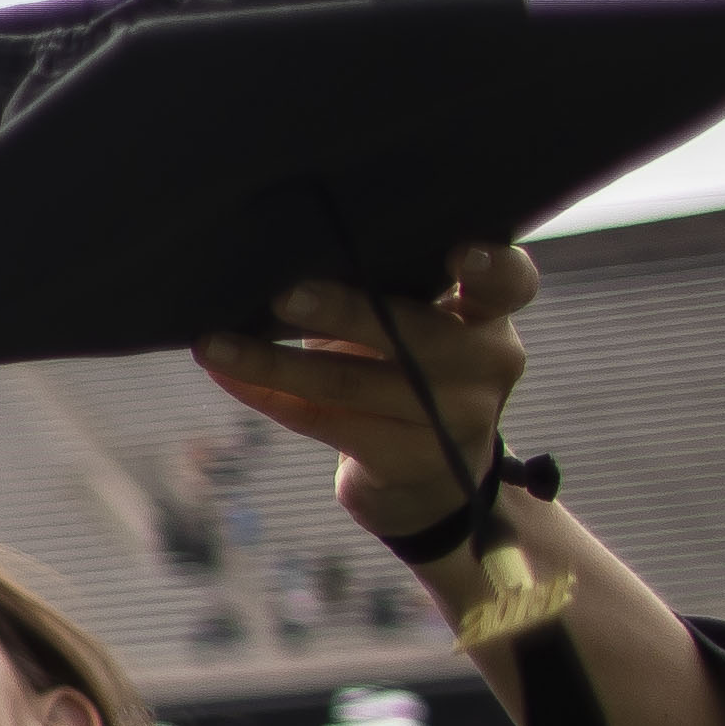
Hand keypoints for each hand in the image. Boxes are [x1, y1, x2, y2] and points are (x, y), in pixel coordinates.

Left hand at [192, 241, 538, 554]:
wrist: (429, 477)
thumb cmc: (405, 365)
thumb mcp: (411, 321)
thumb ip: (382, 285)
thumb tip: (284, 248)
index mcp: (487, 314)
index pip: (508, 282)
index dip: (491, 267)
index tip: (461, 253)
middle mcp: (484, 363)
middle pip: (415, 333)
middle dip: (346, 314)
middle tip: (285, 295)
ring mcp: (452, 418)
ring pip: (352, 384)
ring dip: (273, 362)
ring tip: (215, 344)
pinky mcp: (408, 460)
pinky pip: (323, 421)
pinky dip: (266, 394)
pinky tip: (224, 374)